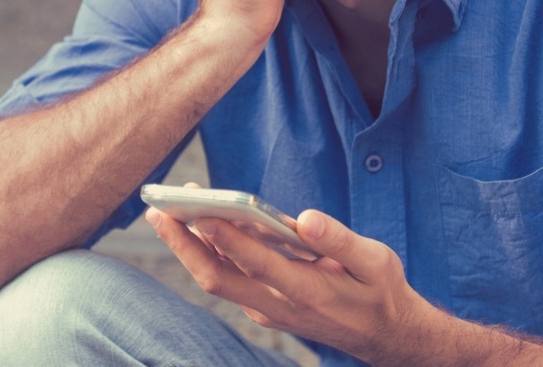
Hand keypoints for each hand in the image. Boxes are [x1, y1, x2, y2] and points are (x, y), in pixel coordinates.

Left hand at [146, 204, 426, 363]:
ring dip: (188, 247)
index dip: (227, 238)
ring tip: (166, 209)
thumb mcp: (376, 261)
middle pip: (218, 277)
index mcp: (309, 291)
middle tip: (158, 208)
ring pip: (216, 279)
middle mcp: (279, 306)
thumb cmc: (379, 291)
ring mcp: (267, 310)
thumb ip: (341, 240)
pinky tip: (196, 225)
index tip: (200, 211)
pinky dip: (207, 254)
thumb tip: (306, 218)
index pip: (257, 264)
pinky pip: (227, 280)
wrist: (383, 335)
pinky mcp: (263, 308)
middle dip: (184, 243)